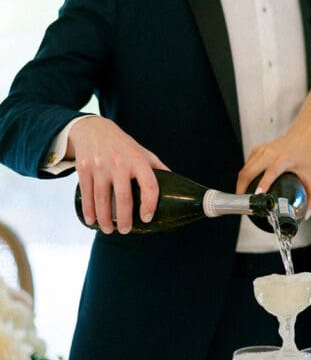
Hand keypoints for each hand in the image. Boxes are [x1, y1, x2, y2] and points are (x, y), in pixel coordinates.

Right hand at [68, 116, 166, 233]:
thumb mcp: (143, 153)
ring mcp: (100, 166)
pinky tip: (92, 221)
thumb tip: (178, 187)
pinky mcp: (84, 169)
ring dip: (105, 219)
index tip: (147, 218)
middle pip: (123, 197)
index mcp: (138, 160)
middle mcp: (119, 163)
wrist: (94, 129)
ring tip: (109, 230)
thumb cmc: (124, 146)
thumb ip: (158, 169)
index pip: (149, 185)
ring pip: (102, 199)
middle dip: (125, 219)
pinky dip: (88, 211)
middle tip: (126, 231)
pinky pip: (86, 194)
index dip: (149, 204)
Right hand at [237, 128, 310, 212]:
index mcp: (283, 159)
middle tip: (245, 205)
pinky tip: (247, 186)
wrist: (303, 135)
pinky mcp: (257, 149)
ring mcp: (262, 150)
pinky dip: (245, 177)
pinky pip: (247, 165)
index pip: (270, 173)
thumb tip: (306, 215)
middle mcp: (270, 153)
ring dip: (241, 184)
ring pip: (245, 169)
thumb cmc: (307, 155)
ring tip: (243, 198)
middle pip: (249, 172)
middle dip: (242, 189)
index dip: (262, 185)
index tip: (257, 196)